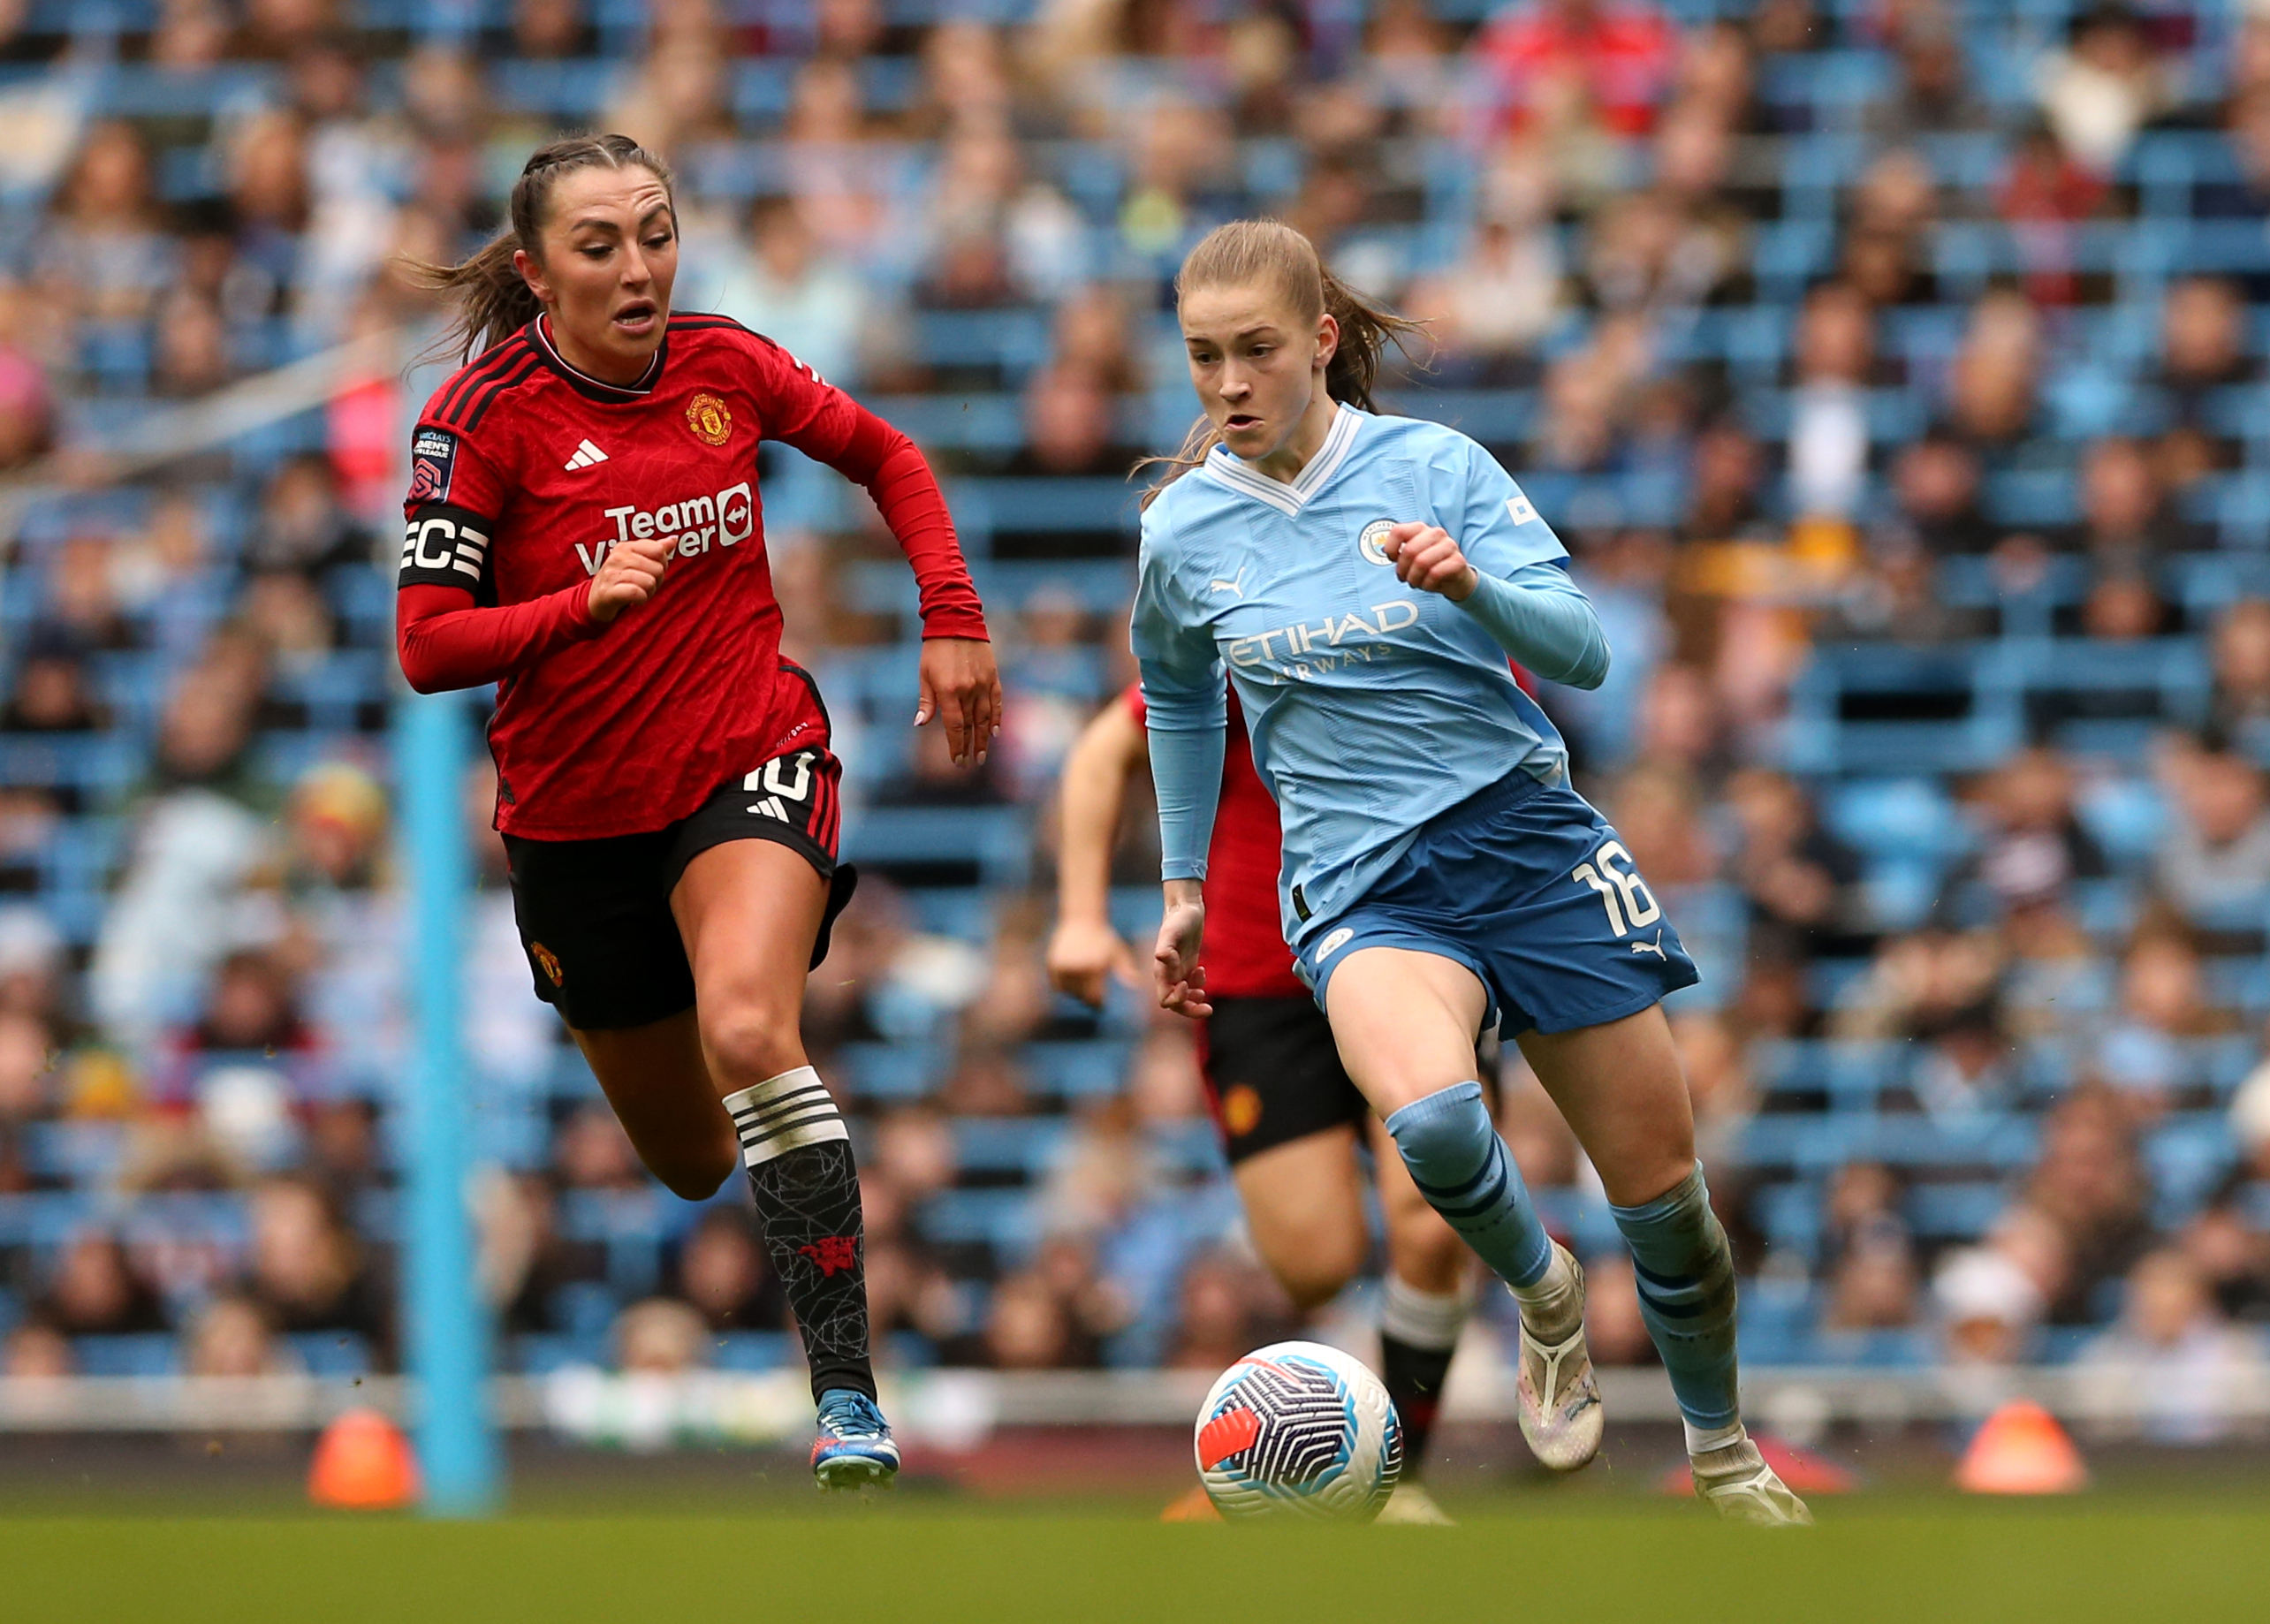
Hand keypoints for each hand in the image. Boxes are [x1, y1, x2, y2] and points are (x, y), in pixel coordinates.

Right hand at [586, 533, 675, 623]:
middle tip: (643, 586)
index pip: (659, 551)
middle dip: (656, 582)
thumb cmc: (622, 580)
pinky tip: (635, 600)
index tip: (651, 572)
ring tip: (638, 593)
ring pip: (649, 581)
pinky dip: (641, 600)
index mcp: (626, 546)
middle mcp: (617, 557)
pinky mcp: (608, 591)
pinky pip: (637, 593)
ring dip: (649, 592)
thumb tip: (674, 539)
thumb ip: (656, 550)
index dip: (662, 565)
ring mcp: (611, 573)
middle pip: (658, 569)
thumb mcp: (638, 562)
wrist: (595, 600)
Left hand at [917, 637, 1002, 766]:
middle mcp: (968, 690)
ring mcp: (982, 684)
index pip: (955, 726)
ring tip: (982, 754)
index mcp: (949, 691)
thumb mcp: (924, 674)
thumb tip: (921, 724)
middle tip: (971, 763)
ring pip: (985, 717)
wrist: (956, 622)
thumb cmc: (935, 649)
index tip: (957, 760)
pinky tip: (994, 732)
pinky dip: (996, 718)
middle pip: (971, 726)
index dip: (956, 745)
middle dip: (970, 746)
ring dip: (984, 738)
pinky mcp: (992, 677)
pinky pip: (996, 702)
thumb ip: (926, 701)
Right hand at [1046, 916, 1143, 1006]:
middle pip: (1081, 996)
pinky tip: (1072, 979)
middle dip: (1087, 998)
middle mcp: (1078, 968)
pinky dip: (1063, 986)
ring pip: (1068, 992)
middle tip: (1092, 995)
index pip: (1094, 998)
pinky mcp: (1052, 964)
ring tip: (1083, 985)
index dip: (1098, 1004)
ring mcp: (1063, 966)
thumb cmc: (1103, 938)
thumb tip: (1137, 984)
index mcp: (1095, 967)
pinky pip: (1057, 985)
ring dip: (1075, 993)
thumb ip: (1126, 970)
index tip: (1100, 1004)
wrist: (1081, 919)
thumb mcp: (1118, 952)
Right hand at [1153, 892, 1210, 1018]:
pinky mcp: (1188, 966)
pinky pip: (1191, 986)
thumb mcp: (1172, 931)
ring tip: (1203, 993)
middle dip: (1190, 1010)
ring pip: (1184, 998)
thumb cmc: (1178, 919)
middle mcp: (1168, 974)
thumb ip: (1166, 946)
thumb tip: (1160, 957)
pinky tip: (1202, 970)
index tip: (1186, 985)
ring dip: (1194, 1001)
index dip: (1177, 998)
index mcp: (1161, 971)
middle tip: (1208, 1009)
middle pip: (1176, 1004)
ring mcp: (1178, 971)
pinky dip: (1198, 985)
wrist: (1186, 908)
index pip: (1165, 998)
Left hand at [1382, 522, 1476, 600]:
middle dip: (1402, 569)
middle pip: (1409, 550)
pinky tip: (1428, 584)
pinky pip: (1435, 573)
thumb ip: (1399, 552)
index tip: (1392, 559)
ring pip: (1422, 562)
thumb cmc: (1430, 566)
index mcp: (1421, 529)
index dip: (1391, 548)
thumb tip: (1386, 551)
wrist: (1456, 579)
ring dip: (1414, 578)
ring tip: (1416, 582)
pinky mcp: (1458, 561)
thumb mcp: (1412, 557)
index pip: (1399, 531)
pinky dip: (1427, 584)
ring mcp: (1449, 545)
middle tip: (1404, 578)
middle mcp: (1436, 533)